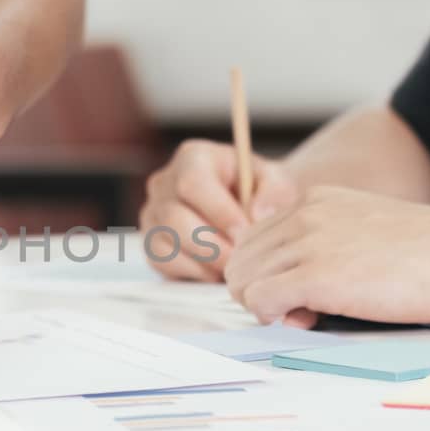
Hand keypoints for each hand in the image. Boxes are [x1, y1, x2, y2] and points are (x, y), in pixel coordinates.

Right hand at [139, 140, 301, 280]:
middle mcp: (164, 183)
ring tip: (233, 268)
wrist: (248, 207)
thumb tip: (256, 216)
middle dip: (211, 244)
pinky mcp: (152, 244)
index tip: (245, 233)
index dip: (218, 212)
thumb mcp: (277, 182)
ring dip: (203, 261)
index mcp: (193, 157)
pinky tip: (217, 273)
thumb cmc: (260, 191)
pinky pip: (163, 263)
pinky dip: (193, 273)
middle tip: (240, 260)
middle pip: (173, 217)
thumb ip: (275, 193)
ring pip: (164, 243)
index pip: (193, 183)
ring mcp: (153, 215)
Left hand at [225, 186, 429, 327]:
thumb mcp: (362, 229)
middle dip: (259, 291)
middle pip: (240, 261)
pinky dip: (274, 317)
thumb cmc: (426, 253)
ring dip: (266, 307)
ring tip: (305, 315)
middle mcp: (303, 215)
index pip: (253, 238)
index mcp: (313, 200)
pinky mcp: (316, 276)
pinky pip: (261, 301)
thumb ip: (321, 244)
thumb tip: (290, 284)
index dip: (266, 271)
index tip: (294, 290)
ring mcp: (307, 243)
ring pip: (243, 281)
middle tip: (297, 309)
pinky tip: (306, 319)